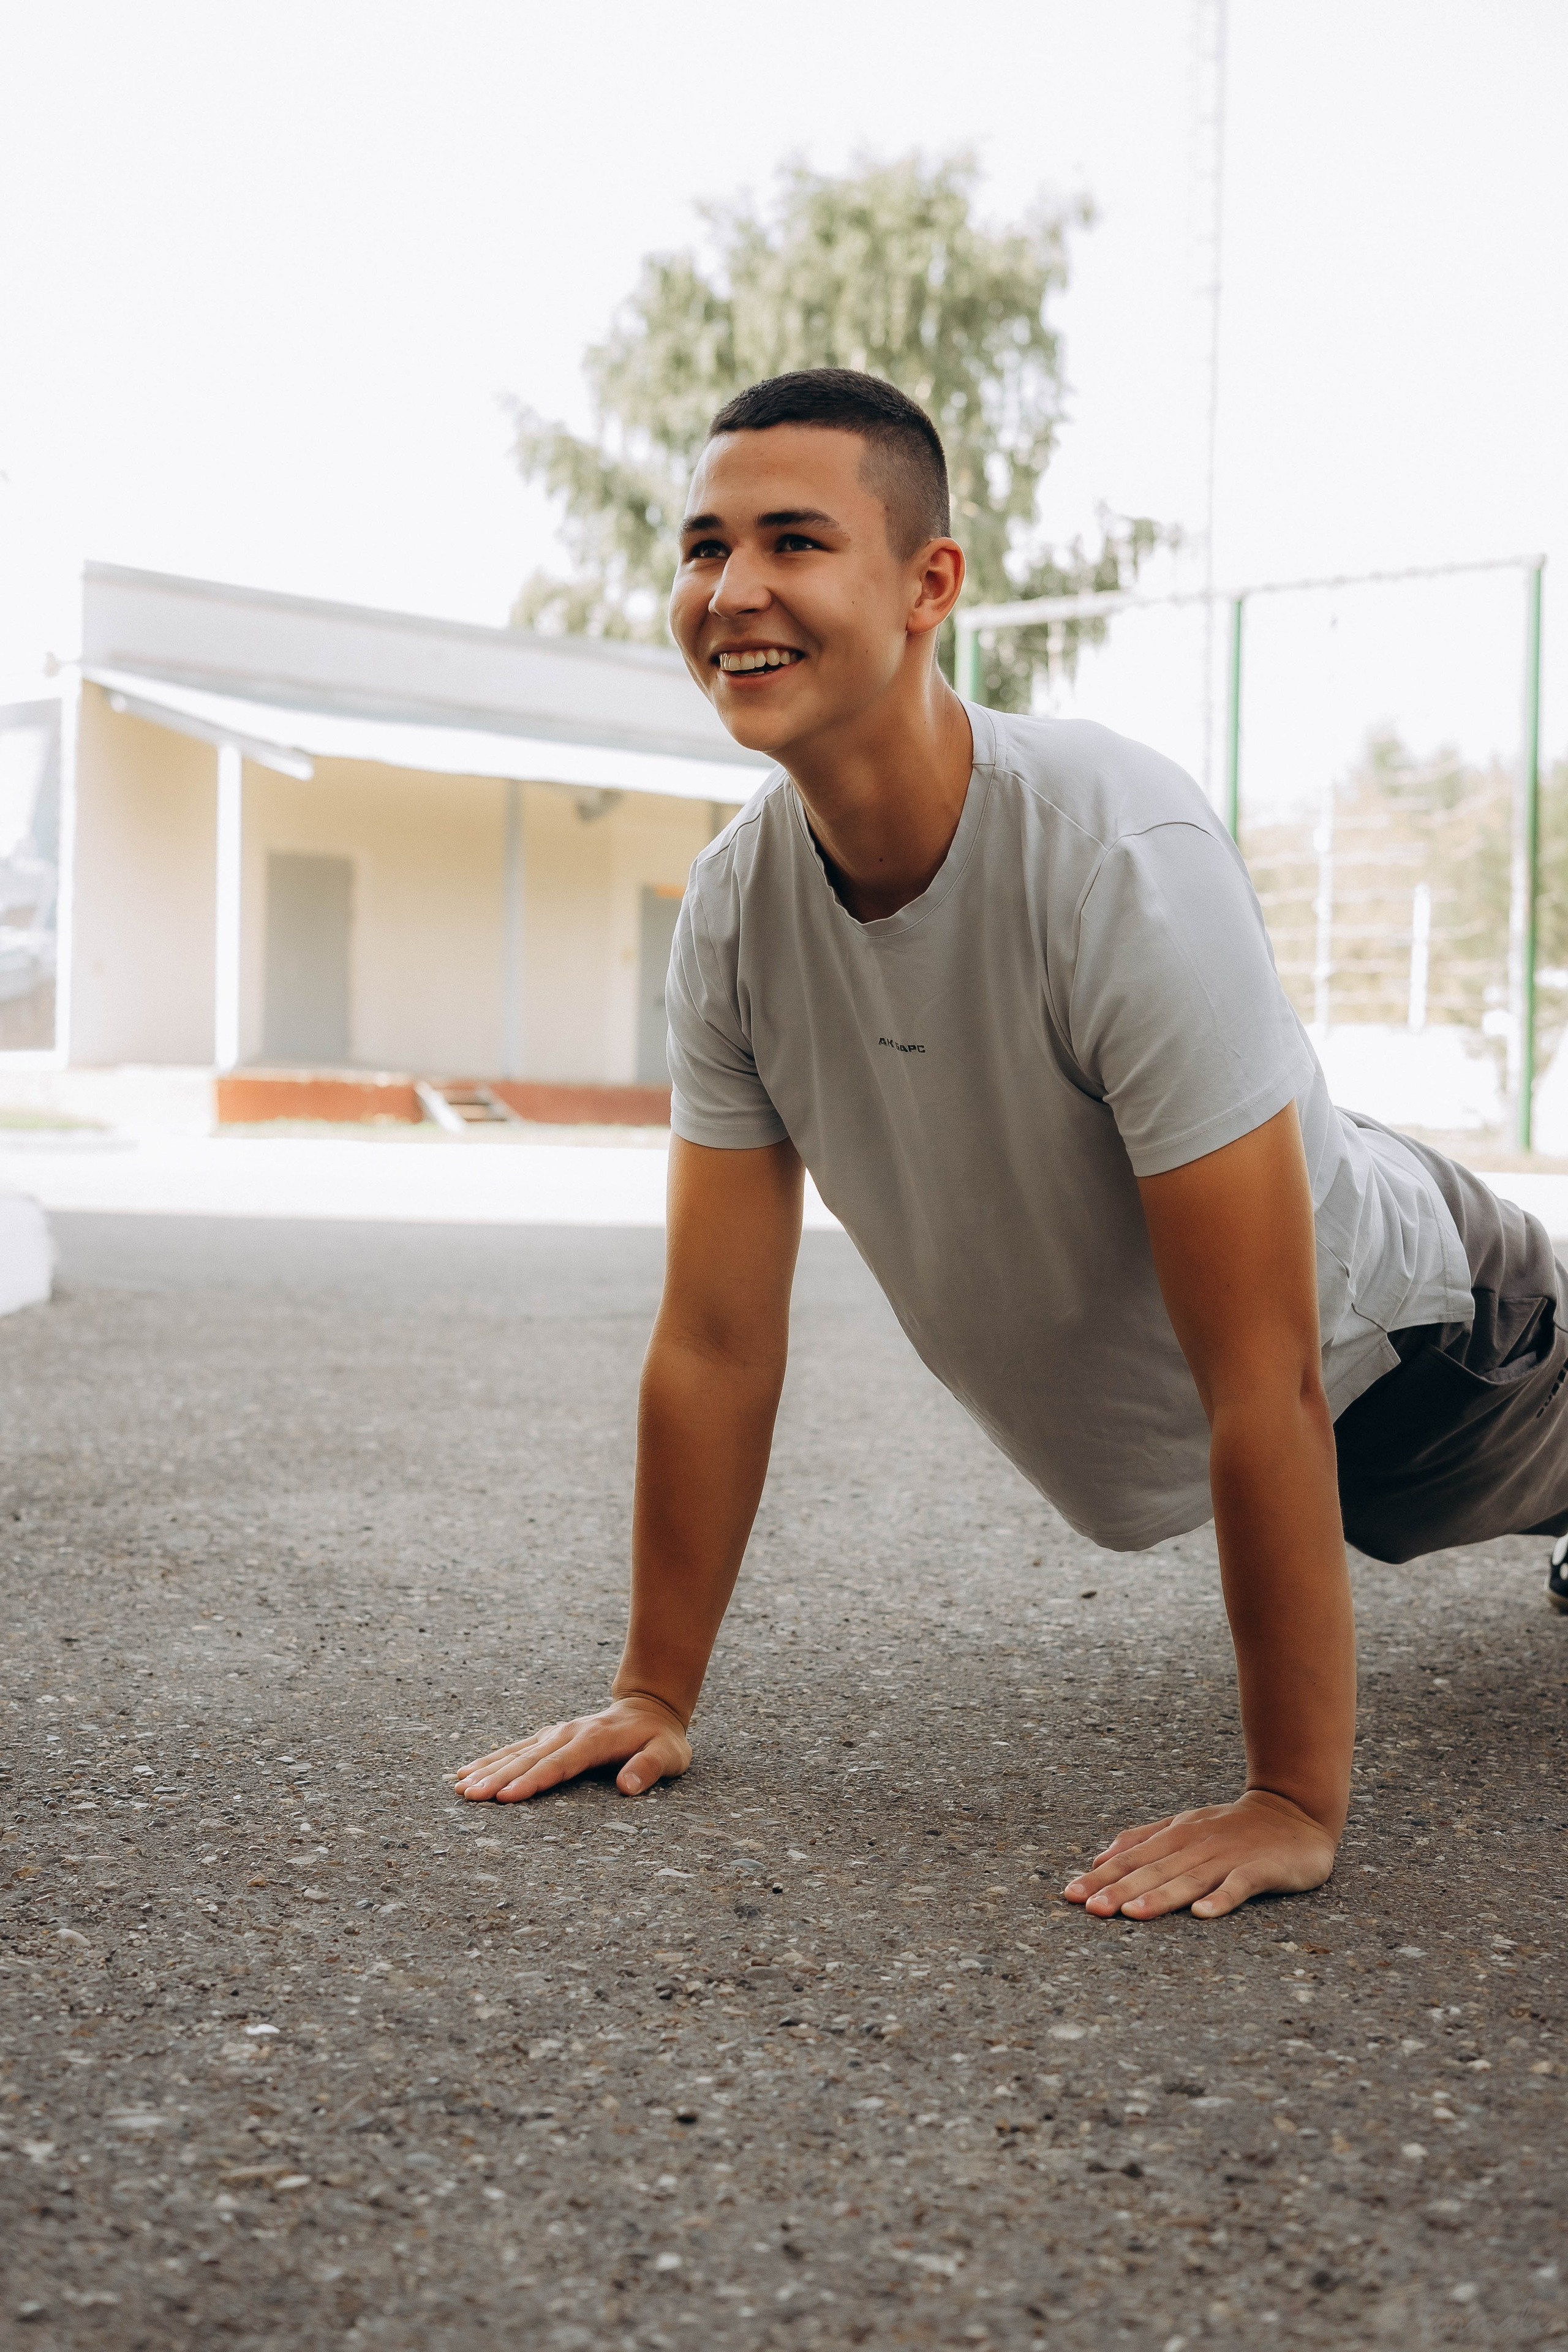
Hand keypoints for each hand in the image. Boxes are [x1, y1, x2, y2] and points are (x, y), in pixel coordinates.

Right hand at [452, 1695, 691, 1803]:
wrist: (650, 1707)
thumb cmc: (661, 1739)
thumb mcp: (668, 1754)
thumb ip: (649, 1768)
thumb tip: (627, 1787)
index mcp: (594, 1740)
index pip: (559, 1765)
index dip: (533, 1781)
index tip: (506, 1798)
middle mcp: (568, 1734)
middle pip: (529, 1759)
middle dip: (497, 1778)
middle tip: (469, 1796)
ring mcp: (556, 1733)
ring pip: (516, 1753)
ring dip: (487, 1769)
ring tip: (459, 1786)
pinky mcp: (549, 1737)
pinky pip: (516, 1749)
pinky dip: (491, 1759)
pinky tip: (467, 1771)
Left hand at [1062, 1788, 1337, 1919]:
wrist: (1293, 1811)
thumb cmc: (1231, 1827)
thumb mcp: (1183, 1826)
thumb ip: (1141, 1840)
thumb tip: (1097, 1858)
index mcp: (1175, 1836)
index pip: (1131, 1859)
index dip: (1101, 1877)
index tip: (1071, 1895)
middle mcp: (1195, 1845)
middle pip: (1153, 1871)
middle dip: (1120, 1890)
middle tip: (1091, 1910)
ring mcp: (1228, 1857)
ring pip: (1188, 1879)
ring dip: (1160, 1897)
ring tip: (1133, 1913)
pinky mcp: (1260, 1869)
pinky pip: (1238, 1885)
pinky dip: (1221, 1898)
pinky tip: (1203, 1914)